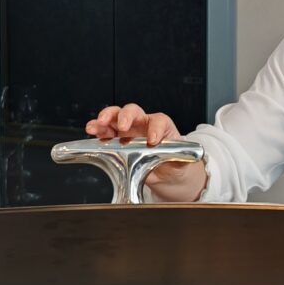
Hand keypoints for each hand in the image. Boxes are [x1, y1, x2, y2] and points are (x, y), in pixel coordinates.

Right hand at [84, 103, 206, 201]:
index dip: (155, 128)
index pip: (158, 121)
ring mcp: (128, 131)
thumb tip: (192, 154)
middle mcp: (143, 124)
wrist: (166, 173)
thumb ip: (183, 156)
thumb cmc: (174, 163)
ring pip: (115, 117)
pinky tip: (91, 132)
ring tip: (98, 124)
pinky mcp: (116, 139)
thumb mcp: (181, 161)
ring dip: (105, 118)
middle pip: (133, 111)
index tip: (153, 140)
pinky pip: (105, 131)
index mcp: (162, 127)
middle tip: (122, 126)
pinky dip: (97, 129)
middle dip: (126, 116)